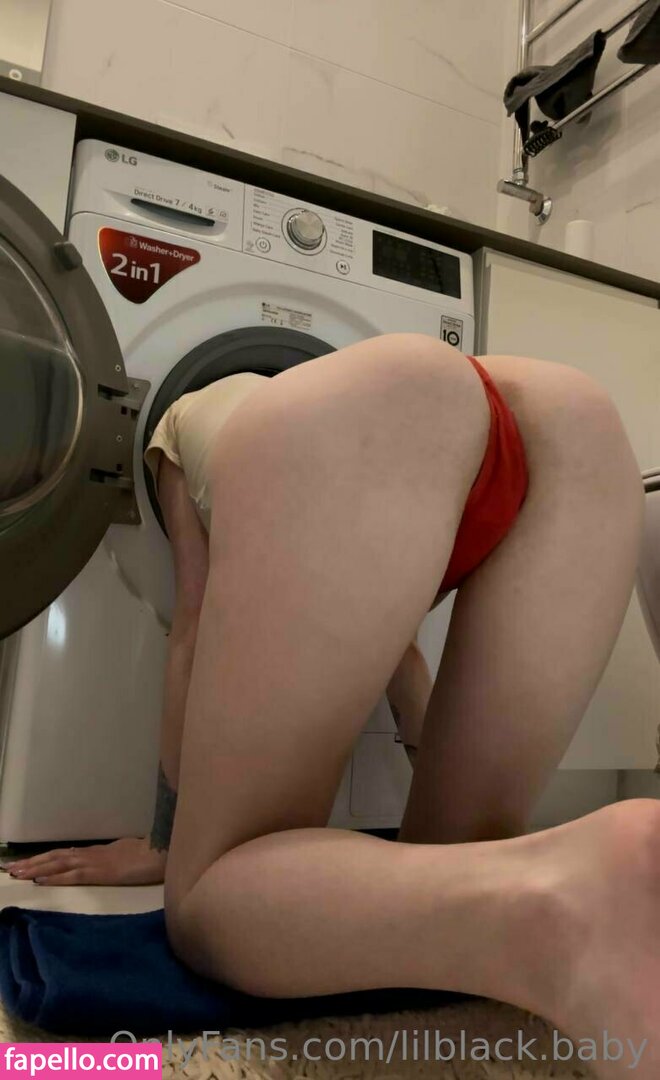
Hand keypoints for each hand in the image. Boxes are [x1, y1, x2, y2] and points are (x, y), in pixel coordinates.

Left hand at [2, 837, 166, 886]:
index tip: (25, 863)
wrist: (165, 851)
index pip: (64, 854)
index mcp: (98, 852)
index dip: (44, 858)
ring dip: (35, 867)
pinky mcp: (101, 872)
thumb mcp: (129, 855)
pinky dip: (55, 876)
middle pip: (56, 856)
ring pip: (58, 863)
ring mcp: (95, 861)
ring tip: (16, 873)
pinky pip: (73, 874)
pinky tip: (40, 880)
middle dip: (31, 862)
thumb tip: (108, 862)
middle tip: (9, 868)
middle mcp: (92, 854)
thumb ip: (115, 858)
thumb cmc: (152, 855)